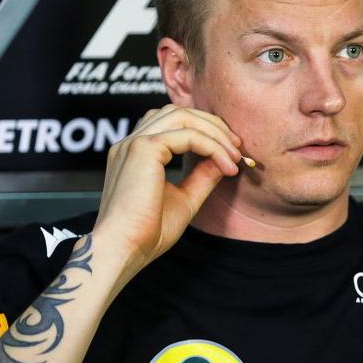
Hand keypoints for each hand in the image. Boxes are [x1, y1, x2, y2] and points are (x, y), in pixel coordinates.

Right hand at [93, 105, 242, 278]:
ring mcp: (135, 142)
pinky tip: (225, 165)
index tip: (230, 151)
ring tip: (234, 156)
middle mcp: (132, 142)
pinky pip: (187, 135)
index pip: (173, 123)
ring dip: (214, 132)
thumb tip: (224, 160)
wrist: (124, 249)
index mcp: (136, 153)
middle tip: (237, 148)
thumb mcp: (185, 199)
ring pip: (183, 117)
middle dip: (213, 125)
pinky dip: (212, 146)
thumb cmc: (147, 233)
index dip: (205, 131)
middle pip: (178, 112)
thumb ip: (202, 177)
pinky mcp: (144, 149)